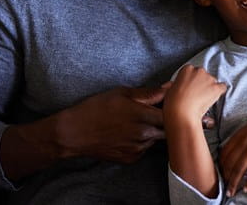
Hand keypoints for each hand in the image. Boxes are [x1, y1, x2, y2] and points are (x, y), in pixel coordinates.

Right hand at [53, 85, 169, 163]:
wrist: (73, 133)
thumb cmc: (97, 108)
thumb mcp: (123, 93)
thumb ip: (149, 93)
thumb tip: (169, 87)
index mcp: (144, 116)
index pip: (173, 115)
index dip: (173, 109)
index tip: (169, 104)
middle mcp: (144, 135)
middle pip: (167, 129)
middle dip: (166, 122)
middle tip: (155, 112)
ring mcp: (137, 149)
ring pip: (156, 140)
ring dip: (154, 132)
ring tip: (139, 122)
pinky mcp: (130, 159)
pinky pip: (144, 149)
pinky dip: (142, 142)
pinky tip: (130, 133)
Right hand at [163, 65, 226, 123]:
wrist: (181, 113)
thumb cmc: (173, 104)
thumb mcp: (170, 88)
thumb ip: (178, 83)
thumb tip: (179, 85)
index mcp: (187, 69)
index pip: (194, 71)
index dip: (193, 81)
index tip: (191, 88)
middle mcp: (199, 71)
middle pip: (204, 75)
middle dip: (202, 83)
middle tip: (197, 94)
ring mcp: (209, 79)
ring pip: (213, 81)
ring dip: (210, 88)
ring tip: (203, 99)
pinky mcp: (216, 87)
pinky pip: (222, 87)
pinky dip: (219, 92)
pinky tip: (214, 98)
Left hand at [219, 102, 246, 196]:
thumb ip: (244, 137)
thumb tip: (238, 148)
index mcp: (239, 134)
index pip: (224, 153)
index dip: (220, 165)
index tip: (219, 173)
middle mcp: (244, 142)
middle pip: (229, 163)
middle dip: (224, 176)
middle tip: (223, 186)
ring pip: (239, 169)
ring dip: (233, 182)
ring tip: (231, 192)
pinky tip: (246, 188)